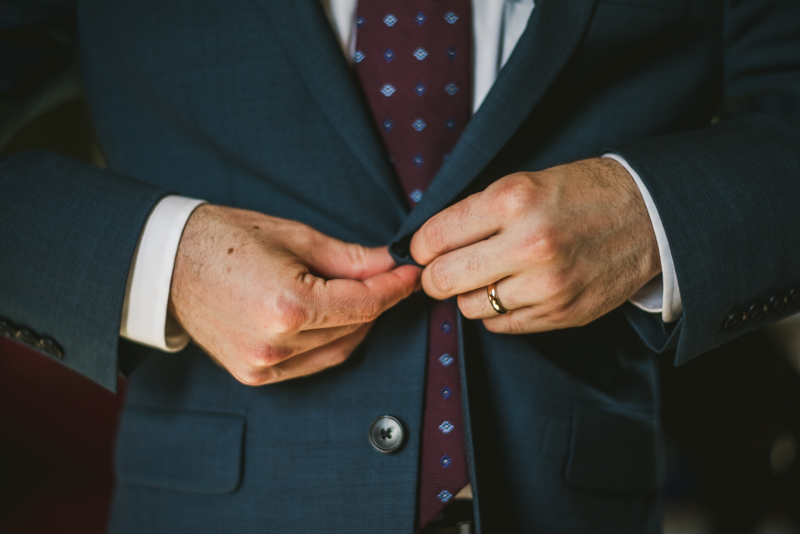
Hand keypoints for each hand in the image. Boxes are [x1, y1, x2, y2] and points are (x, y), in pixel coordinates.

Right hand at [169, 204, 420, 384]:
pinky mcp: (254, 375)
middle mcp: (277, 345)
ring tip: (360, 294)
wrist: (166, 263)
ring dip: (358, 324)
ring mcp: (263, 365)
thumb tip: (390, 264)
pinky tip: (332, 318)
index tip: (411, 274)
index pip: (364, 304)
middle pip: (355, 328)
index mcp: (288, 306)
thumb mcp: (295, 237)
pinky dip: (330, 342)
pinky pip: (311, 363)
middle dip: (379, 302)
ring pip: (338, 351)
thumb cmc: (225, 239)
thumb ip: (350, 258)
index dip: (395, 288)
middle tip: (389, 277)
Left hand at [409, 158, 659, 333]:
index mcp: (513, 201)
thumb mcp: (523, 183)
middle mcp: (528, 244)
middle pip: (443, 280)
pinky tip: (514, 289)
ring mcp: (547, 284)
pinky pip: (501, 325)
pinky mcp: (561, 313)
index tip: (424, 250)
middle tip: (443, 270)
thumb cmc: (579, 195)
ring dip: (471, 294)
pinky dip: (498, 311)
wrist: (648, 216)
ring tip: (491, 275)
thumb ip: (474, 214)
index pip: (433, 238)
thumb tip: (426, 246)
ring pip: (470, 307)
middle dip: (435, 276)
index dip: (420, 247)